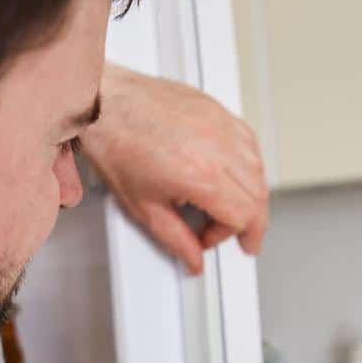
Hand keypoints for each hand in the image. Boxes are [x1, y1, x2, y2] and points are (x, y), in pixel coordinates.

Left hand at [82, 63, 267, 274]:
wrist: (104, 105)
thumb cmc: (116, 144)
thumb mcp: (142, 205)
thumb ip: (174, 238)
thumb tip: (193, 257)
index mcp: (200, 175)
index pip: (242, 215)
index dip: (227, 235)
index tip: (208, 239)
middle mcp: (217, 147)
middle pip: (257, 194)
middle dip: (249, 221)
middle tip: (237, 234)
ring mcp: (220, 125)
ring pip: (258, 167)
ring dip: (251, 192)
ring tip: (231, 205)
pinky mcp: (217, 110)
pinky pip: (248, 140)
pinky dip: (247, 162)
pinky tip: (231, 173)